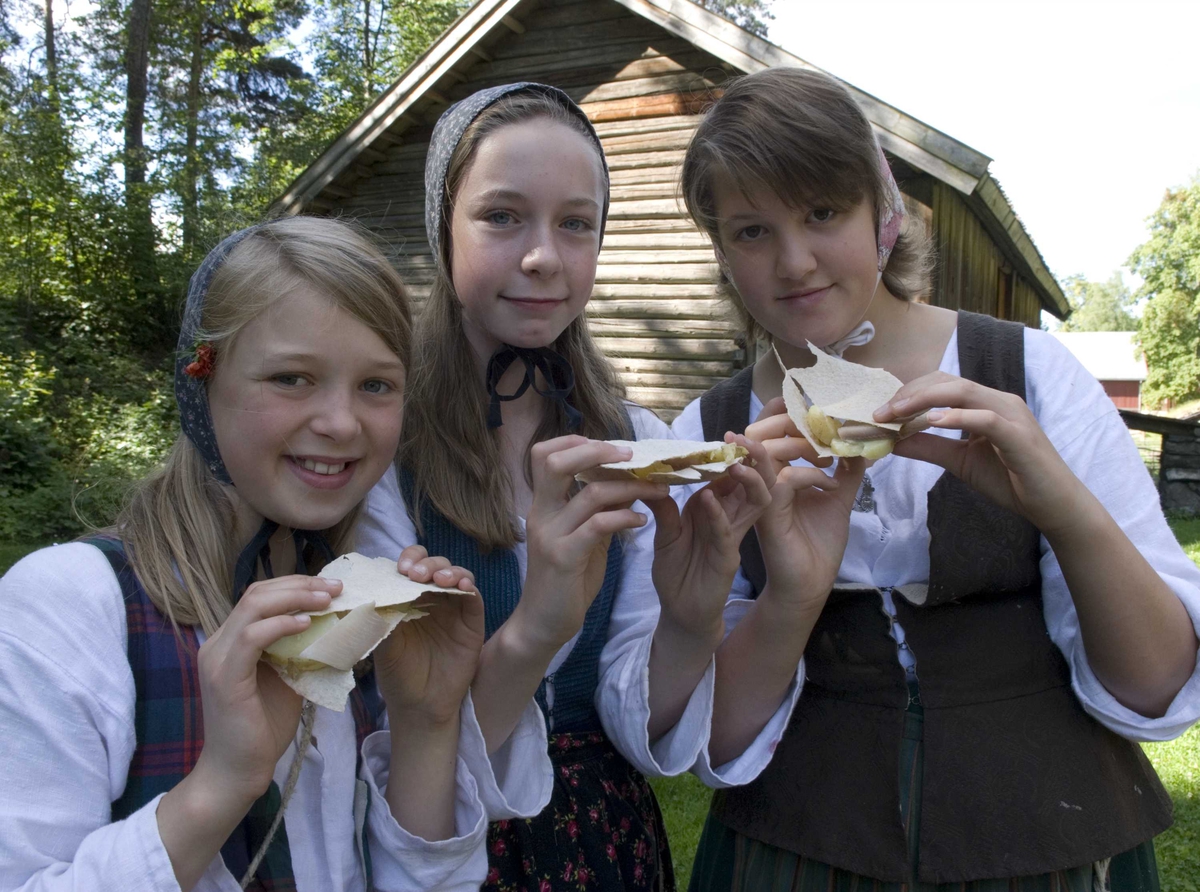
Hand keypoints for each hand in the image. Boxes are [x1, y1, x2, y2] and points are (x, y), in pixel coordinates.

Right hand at [193, 575, 340, 801]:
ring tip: (327, 599)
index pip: (260, 596)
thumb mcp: (288, 678)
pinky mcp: (225, 677)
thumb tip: (334, 626)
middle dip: (301, 585)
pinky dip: (281, 625)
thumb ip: (299, 650)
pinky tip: (306, 624)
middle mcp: (218, 643)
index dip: (296, 585)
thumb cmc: (263, 728)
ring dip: (295, 598)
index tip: (331, 587)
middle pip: (257, 593)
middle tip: (335, 587)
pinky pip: (252, 637)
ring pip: (254, 606)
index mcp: (230, 641)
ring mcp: (217, 658)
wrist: (239, 770)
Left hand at [374, 548, 483, 726]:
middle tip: (415, 575)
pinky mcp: (471, 621)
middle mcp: (432, 598)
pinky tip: (462, 586)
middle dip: (426, 564)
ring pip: (457, 575)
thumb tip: (373, 590)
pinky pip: (474, 596)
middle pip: (435, 565)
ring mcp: (453, 608)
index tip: (400, 569)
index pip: (411, 566)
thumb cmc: (397, 674)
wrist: (419, 705)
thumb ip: (381, 616)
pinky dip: (469, 585)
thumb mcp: (382, 643)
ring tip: (439, 579)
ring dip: (449, 571)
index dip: (409, 560)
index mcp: (408, 598)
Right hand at [515, 436, 667, 652]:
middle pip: (554, 461)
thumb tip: (625, 480)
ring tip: (657, 489)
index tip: (611, 448)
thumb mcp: (581, 537)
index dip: (575, 442)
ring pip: (589, 493)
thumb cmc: (564, 579)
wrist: (542, 624)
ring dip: (631, 487)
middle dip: (596, 451)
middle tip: (631, 457)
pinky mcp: (563, 558)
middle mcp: (541, 514)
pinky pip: (598, 526)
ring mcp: (550, 535)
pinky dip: (624, 518)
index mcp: (542, 505)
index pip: (544, 454)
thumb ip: (596, 509)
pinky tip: (642, 522)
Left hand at [644, 434, 773, 644]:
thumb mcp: (665, 534)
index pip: (728, 477)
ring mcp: (732, 538)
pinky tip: (708, 498)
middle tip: (741, 439)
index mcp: (714, 509)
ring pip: (751, 504)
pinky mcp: (728, 559)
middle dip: (750, 461)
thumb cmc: (676, 572)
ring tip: (733, 462)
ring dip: (744, 482)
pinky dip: (718, 514)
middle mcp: (728, 519)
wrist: (680, 613)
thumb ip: (663, 508)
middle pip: (749, 484)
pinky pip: (728, 532)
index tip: (725, 434)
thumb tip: (650, 477)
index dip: (728, 456)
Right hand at [746, 399, 862, 609]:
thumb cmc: (818, 542)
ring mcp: (762, 494)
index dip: (785, 410)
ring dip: (801, 445)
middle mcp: (762, 479)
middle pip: (762, 431)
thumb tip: (863, 442)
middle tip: (826, 430)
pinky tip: (831, 484)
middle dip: (793, 422)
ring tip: (828, 456)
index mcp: (775, 471)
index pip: (769, 427)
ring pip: (767, 451)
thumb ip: (847, 469)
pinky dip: (810, 475)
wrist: (811, 583)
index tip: (820, 409)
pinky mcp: (768, 512)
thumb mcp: (838, 498)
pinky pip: (784, 479)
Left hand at [875, 371, 1088, 533]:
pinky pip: (986, 418)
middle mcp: (999, 402)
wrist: (1052, 505)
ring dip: (925, 401)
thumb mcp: (959, 462)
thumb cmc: (1010, 480)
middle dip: (909, 394)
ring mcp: (1011, 415)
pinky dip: (958, 417)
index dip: (908, 393)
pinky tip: (932, 422)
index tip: (878, 411)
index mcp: (985, 404)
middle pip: (948, 382)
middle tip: (879, 413)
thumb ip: (928, 448)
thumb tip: (892, 441)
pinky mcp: (1020, 436)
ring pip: (964, 393)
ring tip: (896, 414)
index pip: (941, 385)